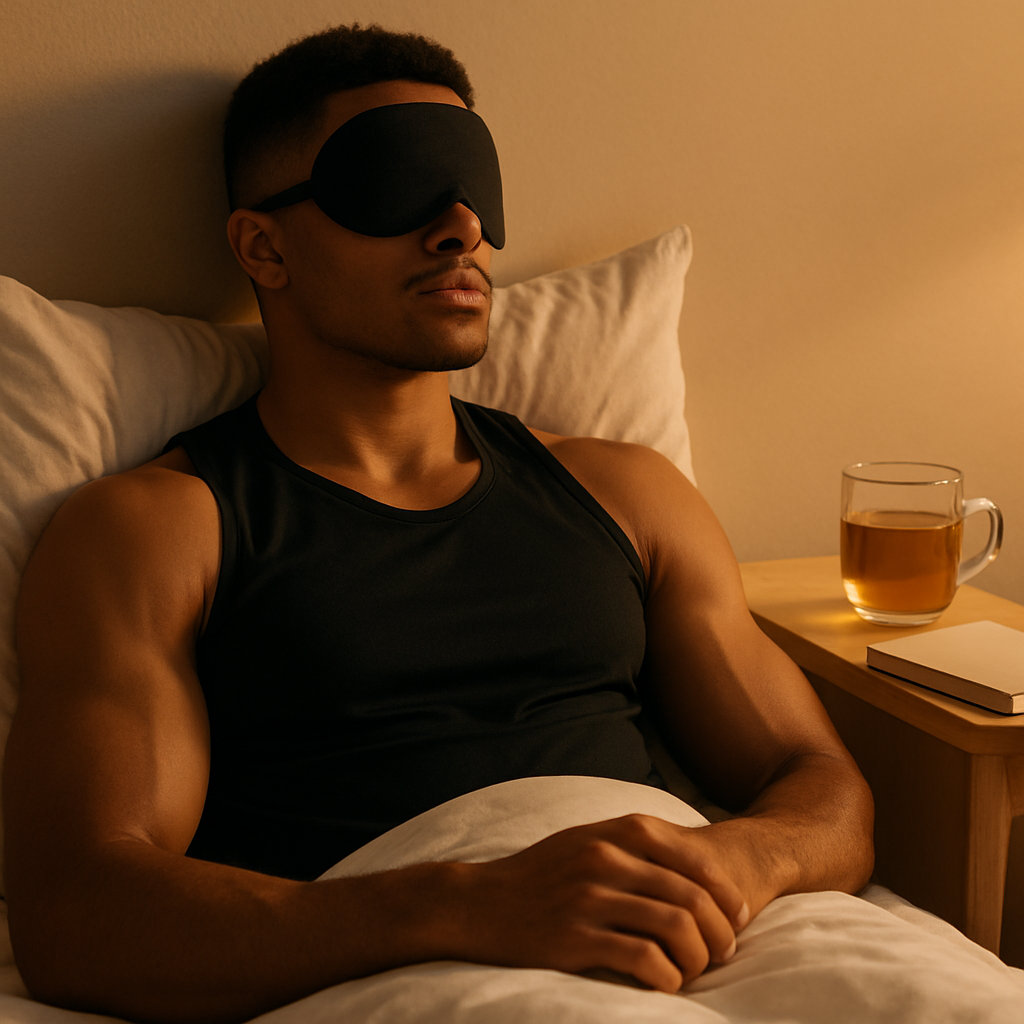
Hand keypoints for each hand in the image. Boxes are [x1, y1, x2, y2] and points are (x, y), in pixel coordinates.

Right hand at [450, 814, 750, 991]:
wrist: (478, 903)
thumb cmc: (539, 876)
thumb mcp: (585, 841)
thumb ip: (633, 846)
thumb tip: (693, 872)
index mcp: (613, 833)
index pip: (691, 858)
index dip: (723, 891)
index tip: (735, 916)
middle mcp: (604, 858)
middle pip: (690, 895)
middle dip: (720, 929)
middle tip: (725, 953)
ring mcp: (589, 897)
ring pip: (674, 926)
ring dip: (698, 956)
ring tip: (696, 971)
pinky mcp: (575, 938)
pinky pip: (643, 958)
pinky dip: (667, 976)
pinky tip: (666, 984)